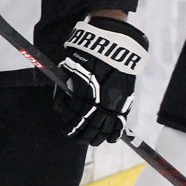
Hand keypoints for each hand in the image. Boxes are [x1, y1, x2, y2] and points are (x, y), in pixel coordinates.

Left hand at [53, 16, 147, 145]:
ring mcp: (114, 103)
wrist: (113, 45)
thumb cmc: (87, 55)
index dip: (69, 125)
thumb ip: (65, 91)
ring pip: (104, 128)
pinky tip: (109, 138)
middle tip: (76, 137)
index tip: (65, 129)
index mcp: (84, 94)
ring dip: (96, 137)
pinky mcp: (126, 101)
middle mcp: (100, 101)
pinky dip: (114, 133)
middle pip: (89, 126)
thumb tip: (59, 108)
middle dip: (80, 135)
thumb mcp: (70, 70)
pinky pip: (120, 123)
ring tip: (91, 140)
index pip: (74, 116)